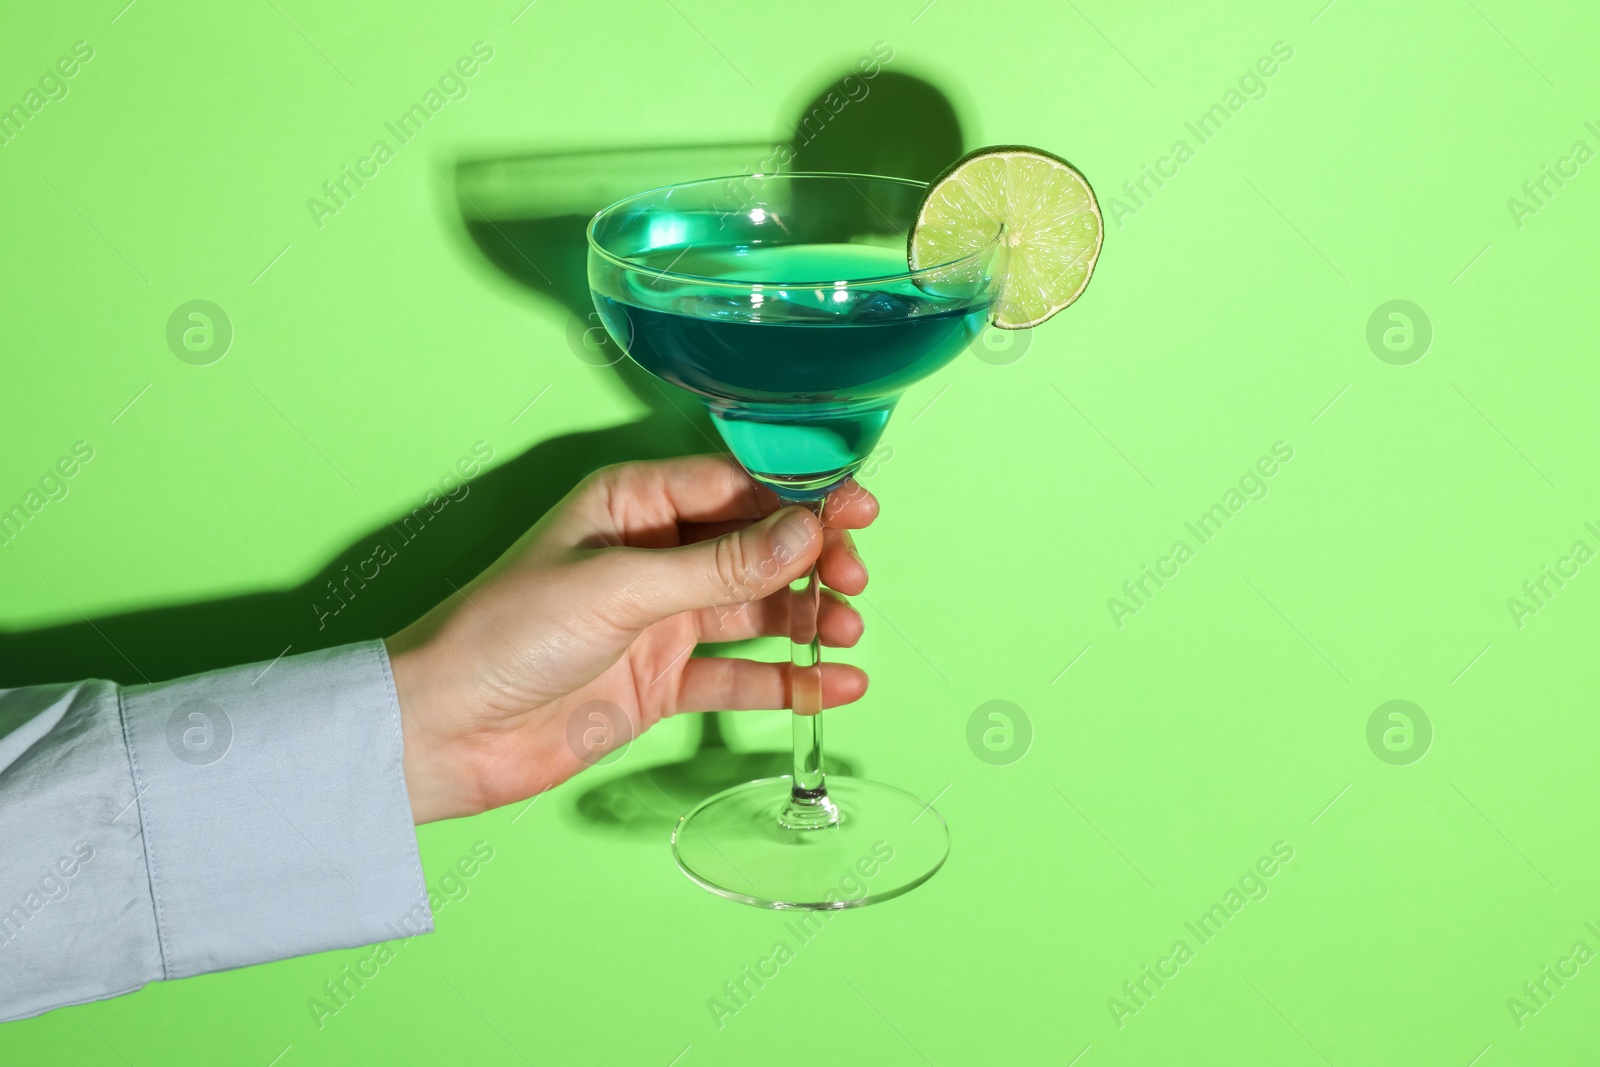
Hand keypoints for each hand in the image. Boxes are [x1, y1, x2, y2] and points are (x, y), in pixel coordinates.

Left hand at [385, 455, 877, 823]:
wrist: (444, 732)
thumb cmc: (505, 634)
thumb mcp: (620, 588)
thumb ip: (719, 565)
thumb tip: (805, 530)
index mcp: (633, 504)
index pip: (736, 486)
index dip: (800, 496)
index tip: (857, 508)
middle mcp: (653, 555)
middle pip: (756, 546)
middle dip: (812, 559)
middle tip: (854, 578)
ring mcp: (659, 621)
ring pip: (755, 610)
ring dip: (807, 619)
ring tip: (848, 633)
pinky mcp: (660, 683)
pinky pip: (738, 677)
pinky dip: (787, 681)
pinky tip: (833, 686)